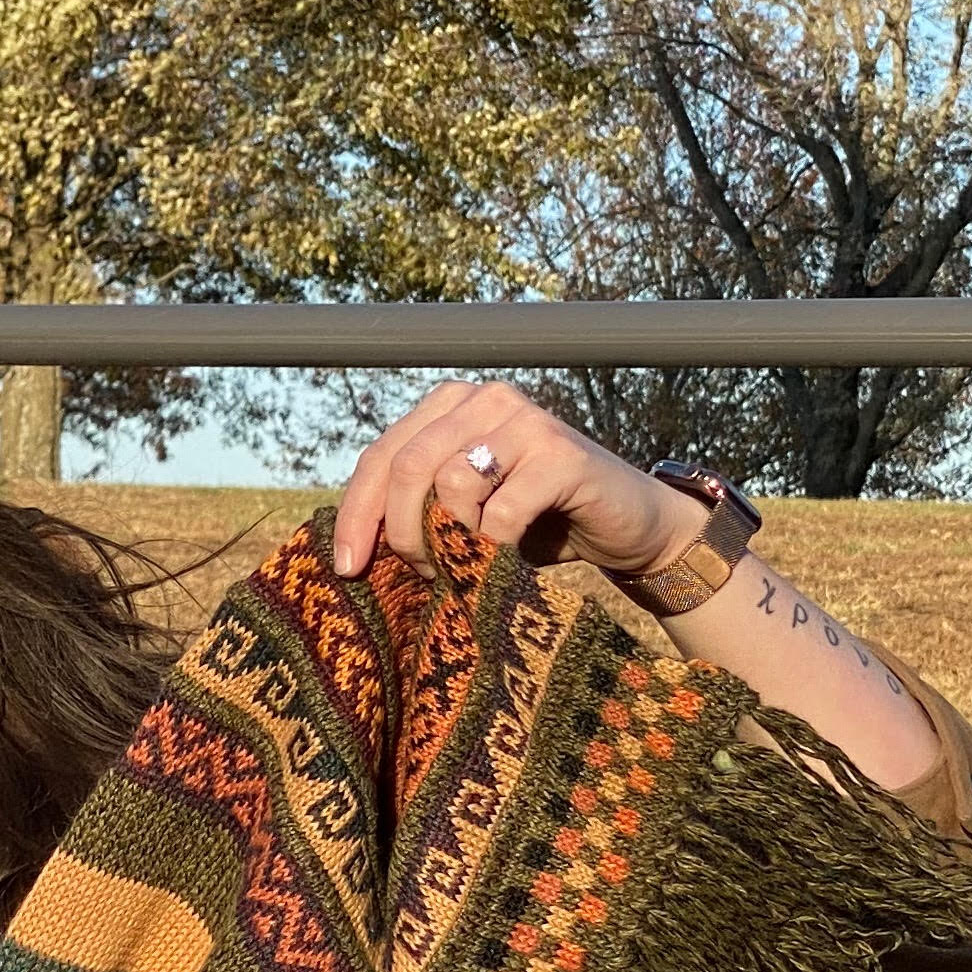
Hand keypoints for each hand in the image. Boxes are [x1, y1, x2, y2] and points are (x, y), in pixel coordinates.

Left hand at [331, 381, 700, 583]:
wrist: (624, 527)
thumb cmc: (533, 522)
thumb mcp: (460, 509)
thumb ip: (413, 505)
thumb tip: (349, 547)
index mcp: (450, 405)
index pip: (380, 457)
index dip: (356, 514)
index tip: (347, 568)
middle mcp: (486, 399)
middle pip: (406, 468)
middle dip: (400, 533)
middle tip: (422, 572)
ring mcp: (526, 420)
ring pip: (448, 484)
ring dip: (449, 540)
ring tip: (469, 559)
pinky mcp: (562, 453)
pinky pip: (499, 511)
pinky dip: (494, 546)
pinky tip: (509, 552)